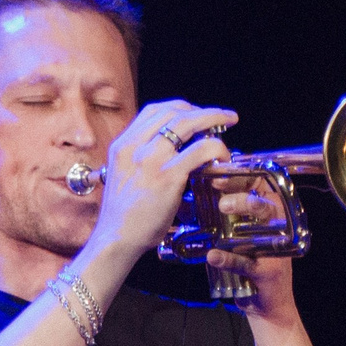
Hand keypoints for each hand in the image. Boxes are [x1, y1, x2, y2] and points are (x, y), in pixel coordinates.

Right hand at [89, 99, 237, 256]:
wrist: (116, 238)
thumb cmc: (124, 215)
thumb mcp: (123, 176)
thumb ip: (141, 161)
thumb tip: (168, 154)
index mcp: (123, 145)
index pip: (154, 110)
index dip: (180, 107)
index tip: (197, 113)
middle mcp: (135, 146)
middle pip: (173, 112)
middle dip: (203, 110)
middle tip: (224, 116)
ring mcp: (151, 160)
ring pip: (187, 124)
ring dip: (213, 120)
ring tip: (229, 124)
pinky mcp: (168, 176)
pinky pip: (200, 150)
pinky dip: (216, 148)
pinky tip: (223, 156)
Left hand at [204, 176, 300, 325]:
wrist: (267, 306)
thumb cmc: (250, 264)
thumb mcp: (240, 237)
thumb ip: (226, 217)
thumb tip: (194, 195)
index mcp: (272, 216)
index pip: (262, 187)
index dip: (241, 177)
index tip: (218, 174)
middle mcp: (279, 230)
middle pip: (267, 203)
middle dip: (244, 194)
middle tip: (221, 195)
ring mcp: (276, 251)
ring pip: (265, 225)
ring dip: (245, 211)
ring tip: (222, 208)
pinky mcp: (268, 273)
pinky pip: (247, 263)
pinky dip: (228, 259)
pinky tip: (212, 256)